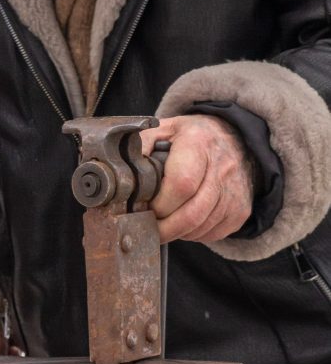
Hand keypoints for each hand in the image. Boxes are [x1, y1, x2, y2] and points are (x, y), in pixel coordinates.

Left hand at [139, 114, 253, 242]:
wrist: (233, 139)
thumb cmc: (190, 137)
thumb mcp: (163, 129)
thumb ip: (141, 146)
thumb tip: (122, 171)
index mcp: (199, 143)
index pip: (181, 184)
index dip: (160, 203)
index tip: (145, 207)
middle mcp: (223, 167)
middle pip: (192, 214)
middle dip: (165, 228)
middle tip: (148, 228)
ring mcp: (235, 191)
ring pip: (201, 228)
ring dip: (177, 233)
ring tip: (163, 223)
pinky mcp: (241, 210)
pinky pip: (213, 234)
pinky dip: (193, 234)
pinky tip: (183, 221)